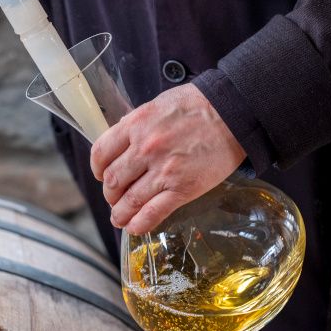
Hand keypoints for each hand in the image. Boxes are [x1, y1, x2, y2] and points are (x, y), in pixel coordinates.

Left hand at [90, 82, 246, 234]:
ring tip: (120, 218)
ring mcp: (163, 171)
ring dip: (120, 214)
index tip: (100, 175)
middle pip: (112, 180)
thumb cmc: (198, 105)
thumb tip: (121, 141)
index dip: (97, 169)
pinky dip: (139, 224)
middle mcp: (145, 149)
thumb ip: (137, 123)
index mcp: (136, 125)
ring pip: (129, 201)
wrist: (233, 114)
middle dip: (110, 194)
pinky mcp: (182, 189)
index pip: (101, 153)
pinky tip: (135, 227)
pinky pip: (152, 213)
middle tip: (114, 198)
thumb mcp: (158, 104)